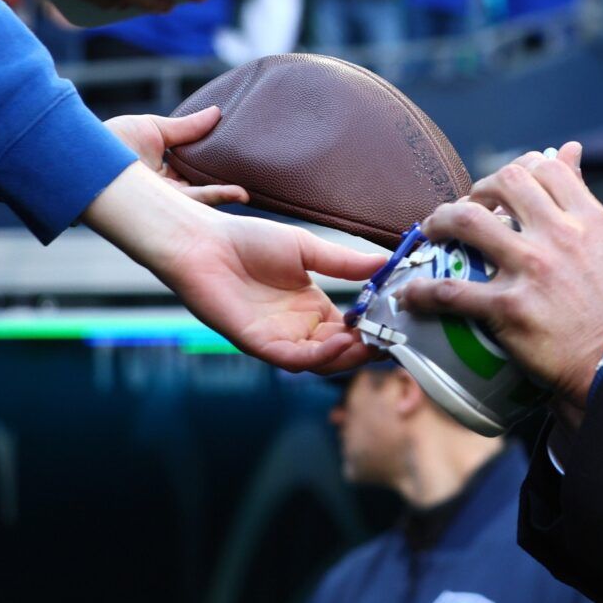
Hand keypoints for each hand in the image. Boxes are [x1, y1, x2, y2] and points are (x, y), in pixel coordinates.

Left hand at [80, 164, 385, 372]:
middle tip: (393, 340)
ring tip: (370, 343)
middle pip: (339, 352)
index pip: (350, 329)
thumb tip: (387, 262)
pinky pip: (291, 359)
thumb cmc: (248, 240)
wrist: (203, 242)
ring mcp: (277, 338)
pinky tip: (340, 341)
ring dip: (347, 357)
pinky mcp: (256, 343)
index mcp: (311, 307)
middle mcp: (297, 328)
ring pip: (319, 361)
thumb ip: (344, 262)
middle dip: (367, 350)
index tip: (399, 323)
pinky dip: (318, 355)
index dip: (374, 330)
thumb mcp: (307, 248)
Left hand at [104, 106, 247, 206]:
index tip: (242, 162)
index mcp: (165, 171)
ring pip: (197, 203)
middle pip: (201, 191)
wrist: (81, 156)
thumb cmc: (111, 140)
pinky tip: (227, 199)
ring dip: (219, 198)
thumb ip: (186, 127)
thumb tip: (218, 112)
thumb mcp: (154, 128)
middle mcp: (165, 190)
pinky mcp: (156, 210)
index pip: (198, 172)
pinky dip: (207, 202)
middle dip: (225, 192)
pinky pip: (186, 208)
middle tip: (249, 190)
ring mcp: (161, 203)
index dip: (219, 169)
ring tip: (244, 195)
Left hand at [400, 143, 602, 409]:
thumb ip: (586, 202)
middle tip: (470, 206)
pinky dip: (423, 292)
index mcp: (588, 220)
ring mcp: (531, 269)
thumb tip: (571, 152)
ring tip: (433, 229)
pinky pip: (451, 292)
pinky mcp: (509, 309)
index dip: (520, 168)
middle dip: (479, 188)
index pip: (546, 168)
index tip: (507, 187)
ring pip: (468, 221)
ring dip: (442, 220)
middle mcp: (559, 235)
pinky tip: (410, 295)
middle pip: (505, 182)